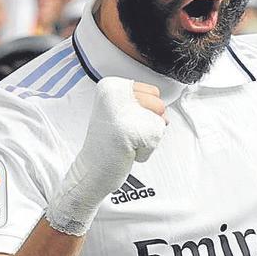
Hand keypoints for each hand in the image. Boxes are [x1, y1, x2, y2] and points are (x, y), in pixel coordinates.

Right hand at [45, 78, 166, 235]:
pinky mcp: (129, 131)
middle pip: (160, 106)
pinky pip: (156, 139)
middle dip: (150, 124)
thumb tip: (165, 114)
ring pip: (159, 122)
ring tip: (126, 142)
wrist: (91, 170)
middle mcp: (115, 94)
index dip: (146, 111)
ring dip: (149, 138)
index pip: (154, 92)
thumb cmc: (108, 143)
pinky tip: (126, 151)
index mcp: (111, 86)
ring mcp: (122, 112)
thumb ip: (143, 103)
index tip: (125, 120)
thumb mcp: (120, 111)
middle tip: (125, 133)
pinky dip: (146, 150)